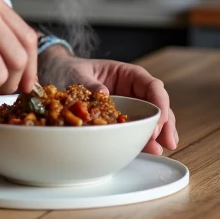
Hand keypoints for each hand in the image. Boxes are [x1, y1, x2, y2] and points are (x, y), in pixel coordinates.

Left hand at [39, 50, 178, 155]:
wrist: (53, 76)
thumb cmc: (67, 70)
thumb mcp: (76, 74)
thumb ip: (90, 84)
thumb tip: (105, 93)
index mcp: (125, 73)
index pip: (151, 86)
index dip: (158, 102)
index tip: (157, 120)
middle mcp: (130, 89)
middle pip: (156, 103)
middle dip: (164, 121)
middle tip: (166, 140)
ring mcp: (126, 105)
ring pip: (150, 117)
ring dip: (159, 132)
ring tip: (163, 148)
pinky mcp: (118, 119)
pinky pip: (135, 128)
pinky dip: (144, 138)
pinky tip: (153, 149)